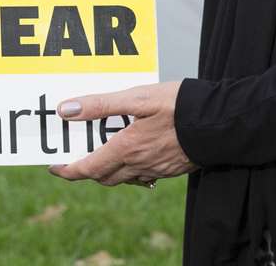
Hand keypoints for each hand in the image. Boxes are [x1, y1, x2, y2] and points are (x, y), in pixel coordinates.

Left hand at [47, 81, 196, 187]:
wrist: (221, 121)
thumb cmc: (178, 105)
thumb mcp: (136, 98)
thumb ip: (100, 105)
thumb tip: (66, 111)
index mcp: (127, 148)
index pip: (88, 168)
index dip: (68, 170)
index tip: (54, 167)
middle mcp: (139, 164)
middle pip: (103, 176)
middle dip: (85, 170)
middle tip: (74, 157)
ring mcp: (157, 169)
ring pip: (123, 178)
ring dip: (107, 170)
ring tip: (100, 152)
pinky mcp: (171, 169)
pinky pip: (142, 176)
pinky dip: (129, 170)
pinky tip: (133, 156)